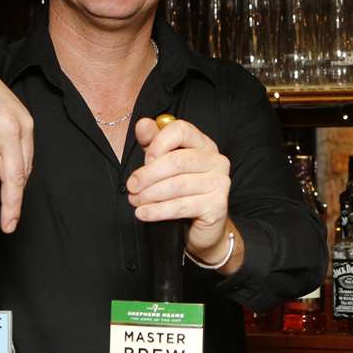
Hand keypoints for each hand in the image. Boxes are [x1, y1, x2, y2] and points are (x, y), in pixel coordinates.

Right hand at [0, 44, 33, 233]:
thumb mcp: (6, 109)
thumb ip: (12, 138)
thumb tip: (11, 169)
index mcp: (23, 125)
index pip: (25, 167)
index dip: (18, 191)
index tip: (14, 209)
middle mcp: (9, 130)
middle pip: (12, 177)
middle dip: (10, 207)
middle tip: (6, 227)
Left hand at [128, 116, 236, 268]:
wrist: (202, 228)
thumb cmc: (181, 192)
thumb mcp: (164, 163)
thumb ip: (154, 142)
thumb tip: (143, 123)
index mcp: (204, 144)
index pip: (181, 130)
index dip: (158, 143)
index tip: (144, 160)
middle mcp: (216, 160)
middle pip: (177, 161)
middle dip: (148, 175)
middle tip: (132, 186)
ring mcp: (220, 183)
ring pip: (177, 185)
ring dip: (150, 194)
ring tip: (134, 201)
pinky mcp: (217, 206)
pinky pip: (181, 206)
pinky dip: (157, 211)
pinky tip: (143, 213)